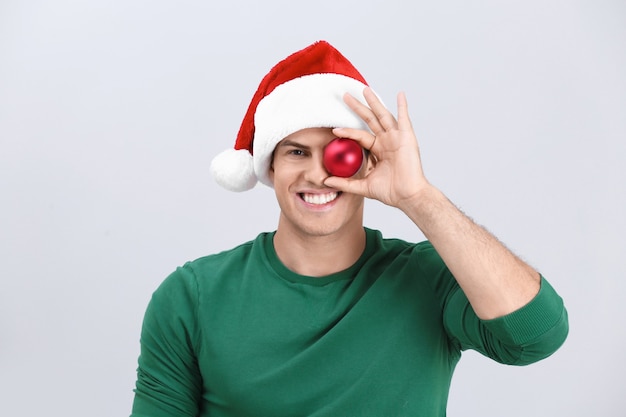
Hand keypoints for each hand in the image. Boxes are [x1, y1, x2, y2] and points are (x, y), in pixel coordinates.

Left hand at [324, 88, 428, 209]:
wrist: (407, 196)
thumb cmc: (391, 192)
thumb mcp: (363, 186)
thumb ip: (345, 183)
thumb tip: (326, 181)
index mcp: (378, 150)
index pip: (360, 136)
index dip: (347, 131)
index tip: (334, 129)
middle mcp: (387, 141)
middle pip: (370, 120)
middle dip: (358, 107)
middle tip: (345, 96)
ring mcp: (397, 138)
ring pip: (383, 115)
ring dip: (375, 102)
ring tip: (365, 90)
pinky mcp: (407, 138)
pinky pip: (404, 119)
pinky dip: (403, 106)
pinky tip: (400, 95)